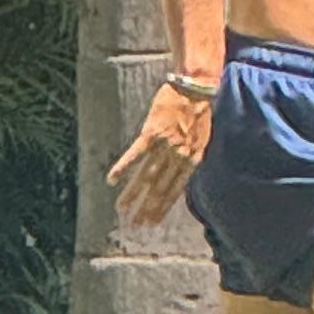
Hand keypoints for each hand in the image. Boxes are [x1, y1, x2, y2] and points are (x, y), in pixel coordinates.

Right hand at [108, 78, 213, 227]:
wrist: (195, 88)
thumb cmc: (200, 111)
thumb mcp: (203, 139)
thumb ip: (190, 158)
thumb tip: (181, 175)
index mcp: (192, 160)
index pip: (175, 191)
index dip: (162, 208)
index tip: (152, 222)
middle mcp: (178, 157)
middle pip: (159, 188)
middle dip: (146, 209)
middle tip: (135, 225)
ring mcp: (164, 146)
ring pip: (145, 175)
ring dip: (132, 194)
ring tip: (120, 209)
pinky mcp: (152, 133)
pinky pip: (135, 154)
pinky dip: (122, 167)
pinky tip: (111, 179)